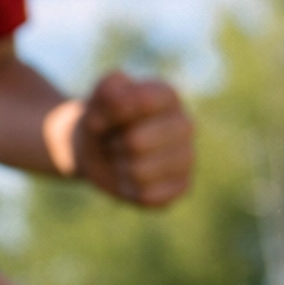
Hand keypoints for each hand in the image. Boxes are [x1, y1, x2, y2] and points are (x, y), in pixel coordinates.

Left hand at [70, 70, 193, 206]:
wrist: (96, 149)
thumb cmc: (102, 119)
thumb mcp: (97, 97)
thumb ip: (109, 89)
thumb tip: (123, 103)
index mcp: (167, 96)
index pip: (142, 102)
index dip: (111, 114)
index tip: (101, 118)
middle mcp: (184, 124)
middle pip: (136, 142)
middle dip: (113, 145)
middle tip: (114, 142)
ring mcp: (187, 156)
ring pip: (140, 172)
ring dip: (119, 168)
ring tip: (122, 159)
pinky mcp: (182, 185)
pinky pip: (148, 195)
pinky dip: (129, 190)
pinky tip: (131, 178)